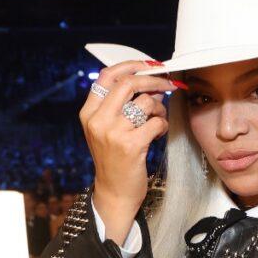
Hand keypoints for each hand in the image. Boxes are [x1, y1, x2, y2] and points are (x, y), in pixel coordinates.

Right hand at [79, 60, 176, 242]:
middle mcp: (97, 120)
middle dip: (154, 80)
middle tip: (169, 84)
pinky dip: (162, 126)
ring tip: (158, 120)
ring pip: (147, 102)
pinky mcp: (131, 145)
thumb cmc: (115, 158)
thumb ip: (122, 105)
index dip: (131, 65)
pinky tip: (157, 135)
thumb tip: (152, 82)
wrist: (114, 192)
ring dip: (160, 108)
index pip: (107, 76)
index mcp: (88, 113)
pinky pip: (157, 122)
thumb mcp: (108, 129)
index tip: (150, 65)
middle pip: (128, 83)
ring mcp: (113, 132)